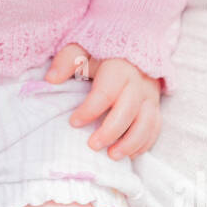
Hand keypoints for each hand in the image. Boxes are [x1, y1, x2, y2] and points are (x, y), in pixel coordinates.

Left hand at [46, 43, 160, 158]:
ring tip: (112, 156)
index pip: (106, 92)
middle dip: (111, 131)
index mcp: (119, 68)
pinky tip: (129, 155)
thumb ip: (67, 61)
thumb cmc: (101, 54)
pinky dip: (144, 143)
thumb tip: (51, 79)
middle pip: (128, 111)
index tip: (73, 122)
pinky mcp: (156, 106)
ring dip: (131, 143)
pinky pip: (155, 128)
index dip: (89, 110)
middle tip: (92, 145)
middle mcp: (138, 83)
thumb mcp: (83, 50)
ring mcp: (150, 95)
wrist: (131, 50)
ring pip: (146, 123)